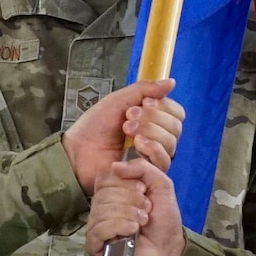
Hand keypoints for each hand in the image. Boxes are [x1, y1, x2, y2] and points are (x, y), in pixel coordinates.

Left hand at [63, 78, 183, 186]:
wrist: (78, 150)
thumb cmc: (95, 126)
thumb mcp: (119, 100)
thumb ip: (145, 90)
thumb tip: (171, 82)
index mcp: (153, 121)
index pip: (176, 113)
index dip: (164, 106)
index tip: (144, 103)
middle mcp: (156, 139)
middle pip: (175, 127)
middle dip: (153, 118)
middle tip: (128, 118)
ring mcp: (152, 157)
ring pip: (170, 143)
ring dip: (150, 131)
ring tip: (126, 129)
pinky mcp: (147, 173)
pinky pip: (163, 161)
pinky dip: (151, 148)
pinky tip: (135, 144)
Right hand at [86, 159, 181, 255]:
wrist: (168, 249)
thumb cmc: (163, 219)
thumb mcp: (161, 185)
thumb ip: (144, 168)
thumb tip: (115, 166)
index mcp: (113, 191)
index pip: (105, 177)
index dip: (125, 181)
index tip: (143, 189)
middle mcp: (102, 206)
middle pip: (104, 193)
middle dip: (130, 199)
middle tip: (146, 209)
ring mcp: (96, 225)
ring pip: (102, 210)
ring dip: (128, 214)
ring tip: (142, 222)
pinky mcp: (95, 244)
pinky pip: (98, 228)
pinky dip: (118, 226)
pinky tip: (132, 231)